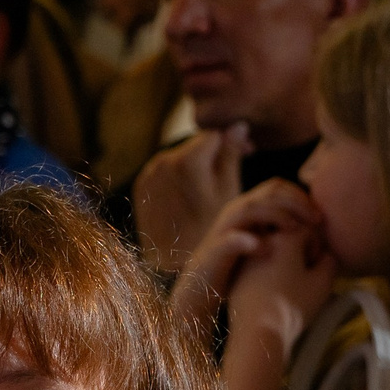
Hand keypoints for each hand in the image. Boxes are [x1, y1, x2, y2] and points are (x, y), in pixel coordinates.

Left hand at [134, 124, 249, 274]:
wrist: (174, 264)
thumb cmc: (210, 230)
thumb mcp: (229, 191)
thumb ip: (231, 154)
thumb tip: (238, 125)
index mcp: (188, 159)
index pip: (214, 134)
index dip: (233, 140)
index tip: (249, 151)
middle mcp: (163, 160)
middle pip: (195, 145)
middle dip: (214, 152)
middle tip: (235, 164)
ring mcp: (149, 174)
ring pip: (179, 158)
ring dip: (197, 164)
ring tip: (213, 182)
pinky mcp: (141, 187)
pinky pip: (164, 173)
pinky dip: (179, 177)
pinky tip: (192, 194)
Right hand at [180, 179, 327, 346]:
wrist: (200, 290)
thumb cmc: (237, 268)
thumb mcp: (262, 243)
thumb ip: (280, 230)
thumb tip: (313, 227)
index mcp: (248, 208)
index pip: (277, 187)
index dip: (301, 196)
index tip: (320, 216)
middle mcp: (235, 213)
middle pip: (268, 192)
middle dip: (295, 202)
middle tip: (316, 221)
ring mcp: (223, 230)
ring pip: (250, 209)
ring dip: (276, 216)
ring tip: (295, 230)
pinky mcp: (213, 251)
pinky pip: (229, 240)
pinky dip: (247, 241)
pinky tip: (266, 250)